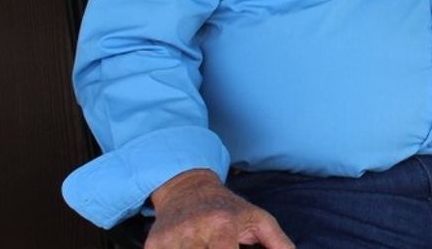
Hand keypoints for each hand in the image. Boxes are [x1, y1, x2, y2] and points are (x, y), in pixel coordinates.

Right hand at [146, 168, 293, 248]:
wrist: (188, 188)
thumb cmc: (229, 209)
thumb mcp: (258, 220)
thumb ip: (279, 244)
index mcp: (223, 224)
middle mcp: (195, 229)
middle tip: (222, 248)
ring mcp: (171, 238)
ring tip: (207, 245)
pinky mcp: (153, 244)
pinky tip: (189, 248)